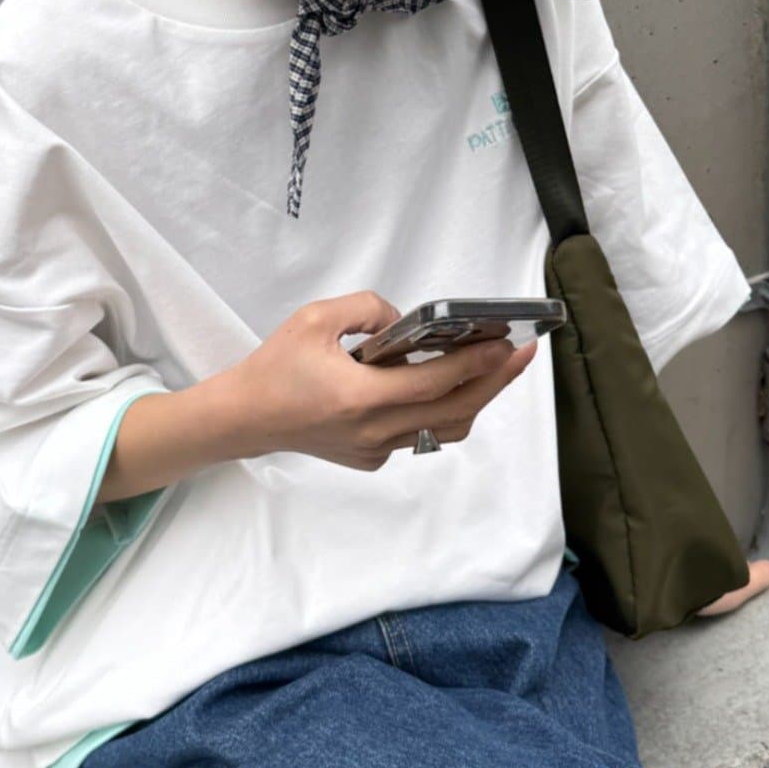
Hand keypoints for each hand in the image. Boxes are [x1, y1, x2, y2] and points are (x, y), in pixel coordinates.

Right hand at [228, 290, 536, 470]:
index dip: (475, 365)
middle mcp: (374, 432)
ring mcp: (375, 450)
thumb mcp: (317, 318)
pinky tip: (446, 385)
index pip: (434, 384)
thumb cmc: (277, 366)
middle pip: (453, 412)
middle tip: (520, 354)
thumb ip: (368, 309)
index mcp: (360, 398)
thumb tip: (406, 322)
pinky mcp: (371, 458)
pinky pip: (420, 435)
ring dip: (474, 399)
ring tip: (495, 369)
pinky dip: (441, 411)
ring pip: (443, 430)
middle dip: (493, 382)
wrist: (248, 416)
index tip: (505, 344)